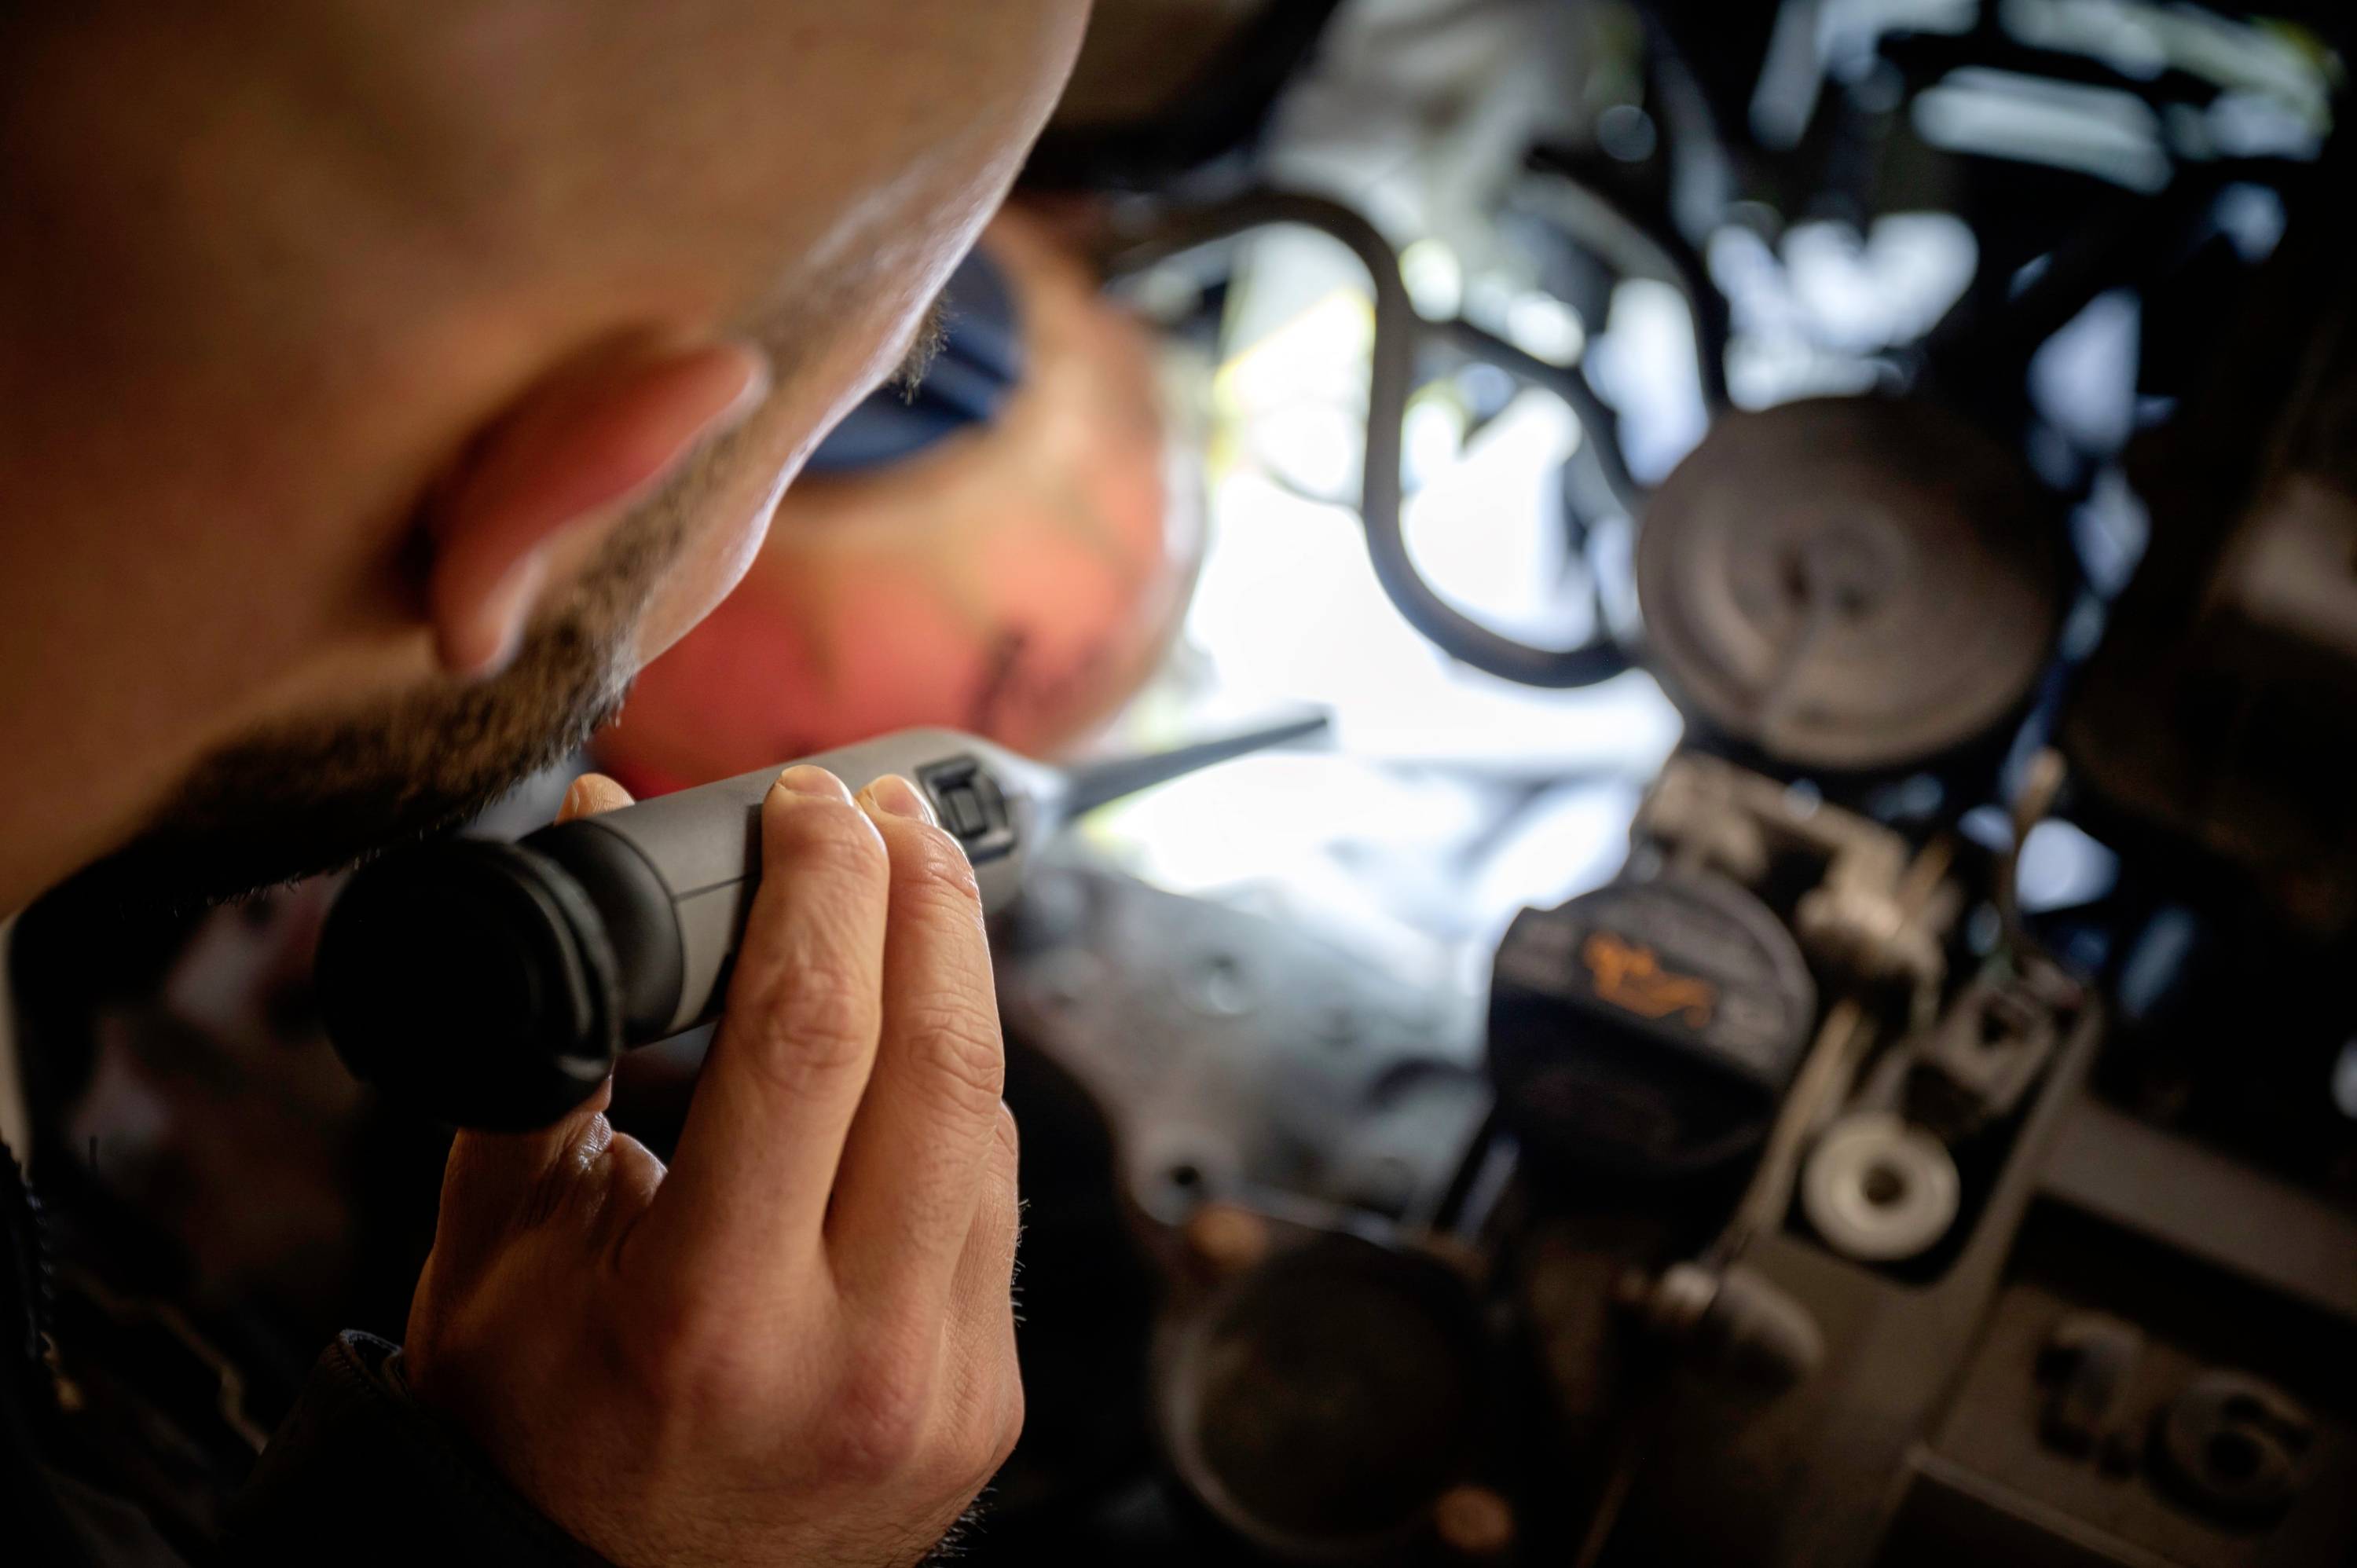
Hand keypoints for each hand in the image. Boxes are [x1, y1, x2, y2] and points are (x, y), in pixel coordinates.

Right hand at [402, 766, 1021, 1566]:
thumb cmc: (536, 1432)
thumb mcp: (495, 1252)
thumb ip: (548, 1054)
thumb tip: (599, 844)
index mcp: (711, 1318)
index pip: (808, 1040)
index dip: (821, 889)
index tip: (810, 804)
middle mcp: (856, 1357)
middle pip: (943, 1062)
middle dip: (927, 902)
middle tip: (891, 813)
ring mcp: (944, 1388)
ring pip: (991, 1123)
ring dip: (958, 986)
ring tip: (907, 895)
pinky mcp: (989, 1399)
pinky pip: (998, 1202)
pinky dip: (960, 1101)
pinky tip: (917, 1042)